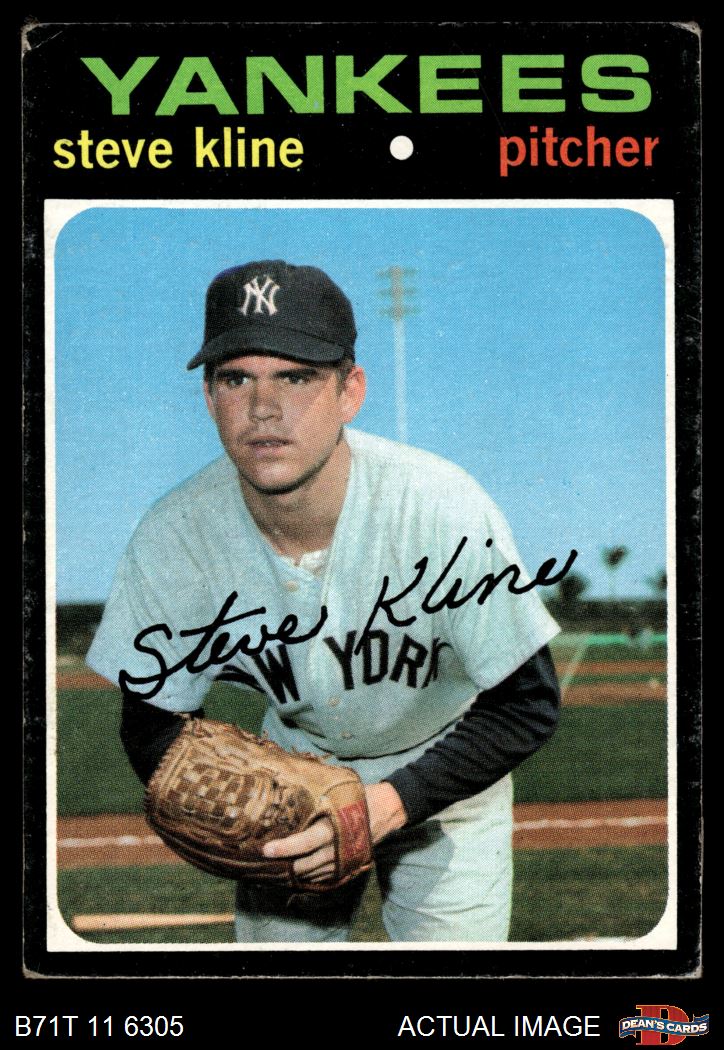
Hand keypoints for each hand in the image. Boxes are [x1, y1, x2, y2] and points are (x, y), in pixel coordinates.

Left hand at [262, 781, 407, 882]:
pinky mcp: (351, 865)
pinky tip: (301, 871)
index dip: (285, 848)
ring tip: (279, 866)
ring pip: (315, 874)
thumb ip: (316, 796)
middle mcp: (340, 846)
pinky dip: (312, 876)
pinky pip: (327, 877)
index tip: (266, 850)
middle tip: (268, 860)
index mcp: (335, 825)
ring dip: (297, 872)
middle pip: (307, 864)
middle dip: (287, 864)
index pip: (306, 842)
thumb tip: (286, 786)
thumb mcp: (339, 791)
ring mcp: (346, 859)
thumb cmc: (360, 795)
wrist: (388, 808)